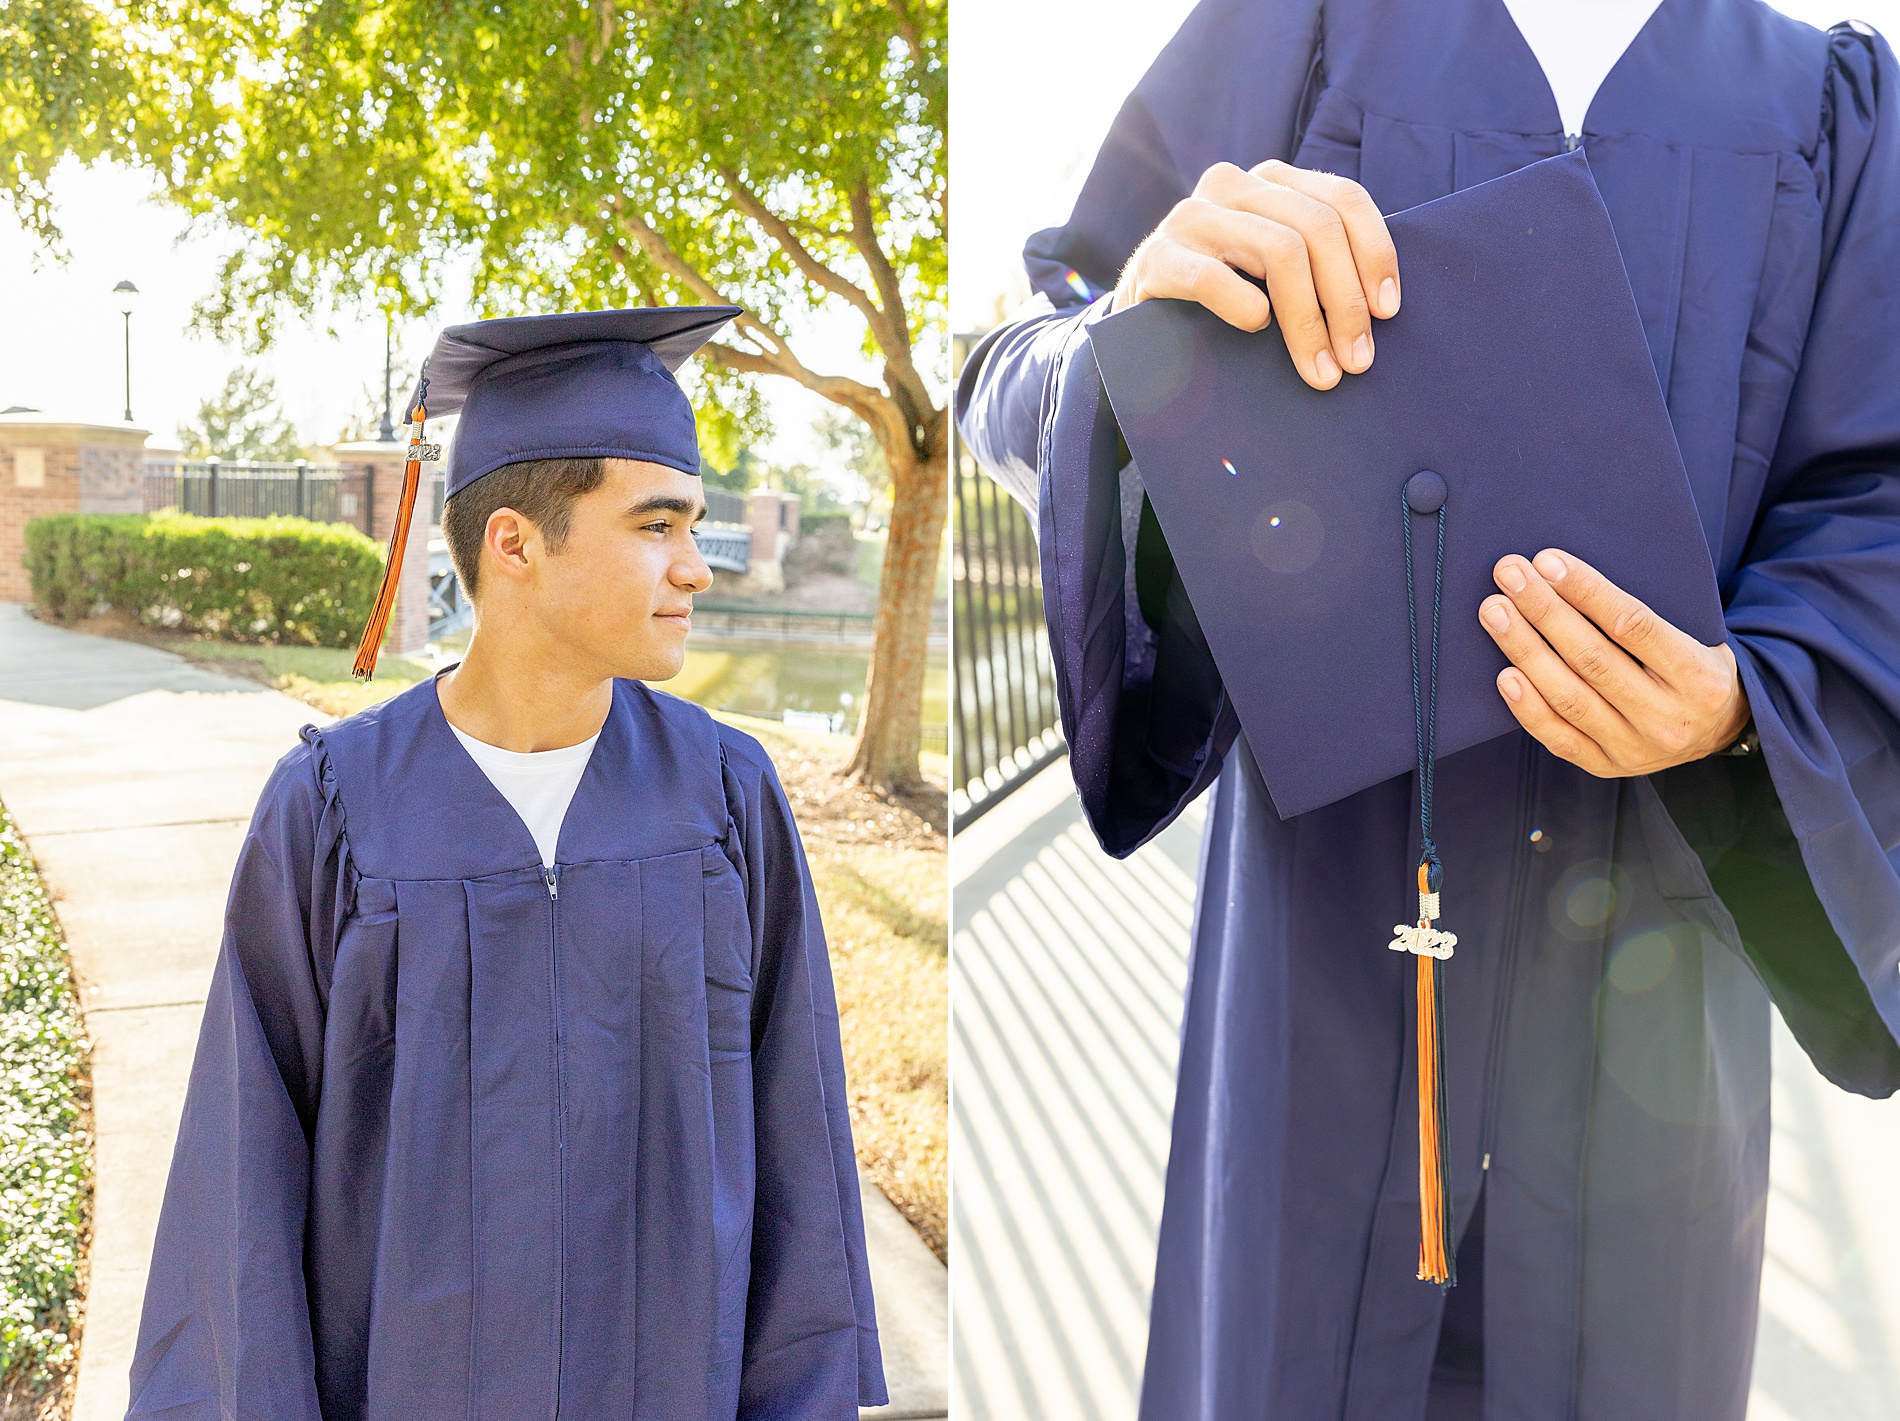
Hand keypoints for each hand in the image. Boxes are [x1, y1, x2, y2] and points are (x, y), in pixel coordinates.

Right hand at [1111, 159, 1400, 390]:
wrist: (1137, 329)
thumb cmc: (1222, 307)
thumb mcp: (1273, 272)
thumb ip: (1317, 262)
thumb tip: (1382, 304)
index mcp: (1270, 182)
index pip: (1343, 198)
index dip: (1375, 253)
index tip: (1387, 311)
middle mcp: (1232, 185)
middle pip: (1318, 229)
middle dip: (1345, 301)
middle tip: (1357, 360)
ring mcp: (1191, 217)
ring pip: (1281, 251)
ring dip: (1309, 320)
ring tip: (1320, 369)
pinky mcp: (1156, 257)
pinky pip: (1215, 278)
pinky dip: (1245, 309)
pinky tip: (1256, 331)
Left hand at [1479, 549, 1748, 776]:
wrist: (1718, 730)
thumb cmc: (1692, 667)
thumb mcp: (1695, 636)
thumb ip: (1642, 616)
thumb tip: (1565, 574)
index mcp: (1697, 676)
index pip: (1633, 625)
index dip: (1586, 591)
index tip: (1547, 561)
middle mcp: (1668, 717)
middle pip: (1592, 659)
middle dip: (1543, 611)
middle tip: (1509, 574)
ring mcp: (1636, 748)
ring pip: (1569, 697)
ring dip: (1524, 650)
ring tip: (1495, 612)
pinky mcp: (1606, 766)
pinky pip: (1558, 738)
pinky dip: (1527, 706)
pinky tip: (1504, 673)